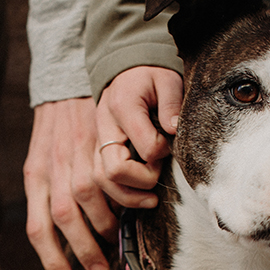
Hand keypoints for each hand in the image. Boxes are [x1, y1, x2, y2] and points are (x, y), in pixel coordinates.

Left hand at [23, 97, 116, 269]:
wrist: (67, 83)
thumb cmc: (56, 131)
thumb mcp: (41, 161)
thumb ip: (47, 194)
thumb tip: (60, 238)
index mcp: (34, 177)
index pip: (38, 229)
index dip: (52, 259)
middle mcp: (51, 168)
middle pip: (63, 219)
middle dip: (84, 250)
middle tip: (99, 269)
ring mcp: (73, 155)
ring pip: (87, 201)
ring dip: (106, 225)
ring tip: (117, 237)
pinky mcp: (95, 142)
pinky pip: (107, 179)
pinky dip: (121, 199)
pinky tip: (131, 207)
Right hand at [94, 65, 183, 208]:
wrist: (125, 70)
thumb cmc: (150, 76)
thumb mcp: (167, 80)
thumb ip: (171, 103)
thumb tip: (174, 131)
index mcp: (123, 107)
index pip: (144, 147)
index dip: (161, 154)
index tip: (169, 148)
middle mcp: (104, 128)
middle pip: (112, 171)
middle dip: (140, 184)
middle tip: (158, 181)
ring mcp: (96, 142)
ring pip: (99, 182)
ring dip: (127, 198)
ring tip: (151, 200)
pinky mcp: (96, 152)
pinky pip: (98, 182)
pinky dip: (116, 196)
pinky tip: (136, 197)